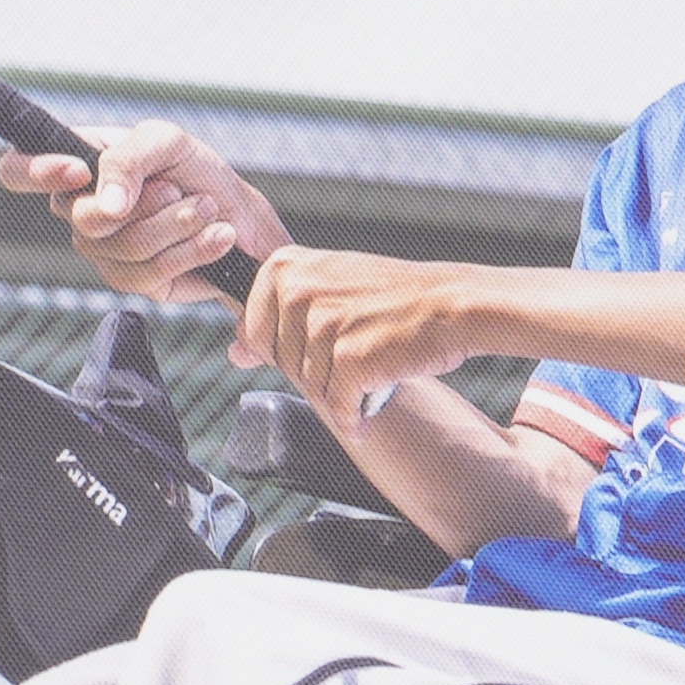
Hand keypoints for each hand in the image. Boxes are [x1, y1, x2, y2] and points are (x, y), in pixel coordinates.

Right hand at [0, 117, 283, 303]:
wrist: (240, 216)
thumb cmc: (197, 171)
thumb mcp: (166, 142)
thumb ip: (128, 159)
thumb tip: (104, 204)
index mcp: (77, 164)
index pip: (16, 169)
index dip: (35, 172)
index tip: (78, 172)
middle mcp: (80, 209)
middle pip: (84, 219)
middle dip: (147, 203)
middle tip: (180, 188)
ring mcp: (102, 250)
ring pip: (125, 247)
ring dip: (179, 224)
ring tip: (208, 210)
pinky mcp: (132, 281)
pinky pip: (150, 273)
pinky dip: (192, 250)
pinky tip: (215, 237)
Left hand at [219, 244, 490, 422]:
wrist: (451, 305)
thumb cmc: (392, 297)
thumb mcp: (328, 287)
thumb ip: (278, 314)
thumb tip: (234, 351)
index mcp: (285, 267)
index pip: (252, 332)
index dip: (284, 347)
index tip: (320, 337)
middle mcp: (299, 291)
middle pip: (283, 363)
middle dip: (317, 370)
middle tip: (354, 350)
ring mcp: (324, 326)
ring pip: (311, 385)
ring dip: (340, 392)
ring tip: (370, 369)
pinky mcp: (350, 359)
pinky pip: (337, 405)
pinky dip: (354, 416)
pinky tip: (368, 408)